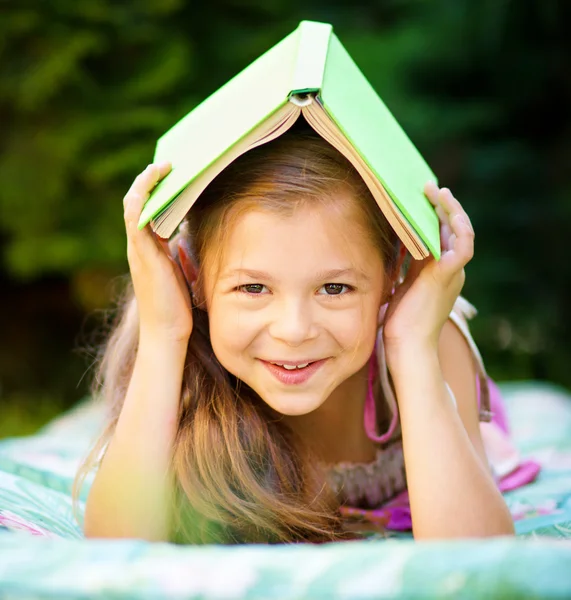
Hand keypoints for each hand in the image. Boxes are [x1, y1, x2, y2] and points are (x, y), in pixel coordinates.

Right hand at [123, 162, 193, 342]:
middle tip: (166, 163)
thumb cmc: (176, 306)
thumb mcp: (179, 272)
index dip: (154, 192)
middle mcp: (138, 246)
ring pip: (133, 205)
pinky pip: (136, 217)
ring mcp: (137, 249)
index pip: (145, 212)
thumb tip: (190, 234)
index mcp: (147, 250)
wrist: (167, 331)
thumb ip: (179, 252)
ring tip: (162, 165)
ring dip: (145, 182)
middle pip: (136, 203)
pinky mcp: (142, 254)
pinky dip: (142, 196)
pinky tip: (155, 181)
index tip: (169, 176)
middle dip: (149, 181)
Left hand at [382, 182, 474, 352]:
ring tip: (438, 192)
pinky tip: (447, 212)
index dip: (435, 214)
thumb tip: (392, 245)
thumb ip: (406, 265)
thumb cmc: (401, 320)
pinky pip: (463, 246)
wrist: (407, 345)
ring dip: (451, 210)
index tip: (420, 197)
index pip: (443, 235)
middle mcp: (450, 269)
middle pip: (453, 229)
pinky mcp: (449, 275)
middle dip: (442, 206)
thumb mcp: (402, 284)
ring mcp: (453, 272)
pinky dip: (459, 228)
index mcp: (439, 270)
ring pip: (462, 232)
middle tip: (428, 187)